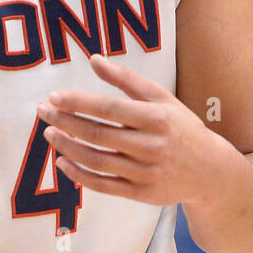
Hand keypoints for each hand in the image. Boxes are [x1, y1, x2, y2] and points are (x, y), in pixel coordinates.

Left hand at [36, 52, 217, 207]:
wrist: (210, 171)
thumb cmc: (180, 127)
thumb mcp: (161, 98)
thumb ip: (126, 80)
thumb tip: (94, 59)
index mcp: (156, 118)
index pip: (109, 109)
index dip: (79, 103)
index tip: (54, 97)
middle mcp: (150, 146)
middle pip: (98, 134)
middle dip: (65, 121)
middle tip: (43, 111)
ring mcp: (145, 172)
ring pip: (96, 160)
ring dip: (67, 147)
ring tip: (49, 133)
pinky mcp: (140, 193)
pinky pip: (102, 185)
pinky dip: (79, 175)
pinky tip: (62, 162)